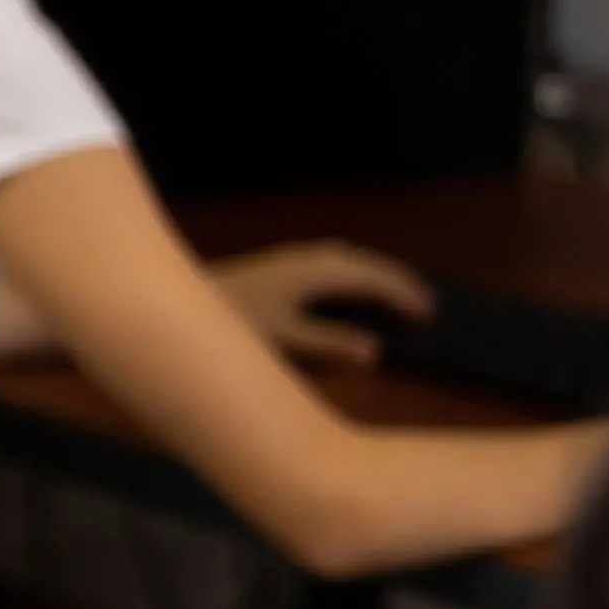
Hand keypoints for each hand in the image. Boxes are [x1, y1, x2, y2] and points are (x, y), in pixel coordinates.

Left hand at [210, 239, 429, 368]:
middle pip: (364, 262)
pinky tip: (352, 285)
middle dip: (395, 280)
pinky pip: (332, 260)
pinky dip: (353, 271)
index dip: (401, 296)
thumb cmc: (234, 321)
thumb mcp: (284, 339)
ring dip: (374, 272)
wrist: (180, 302)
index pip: (371, 279)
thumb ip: (329, 345)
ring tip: (397, 293)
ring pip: (347, 258)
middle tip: (425, 302)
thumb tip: (374, 352)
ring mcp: (292, 256)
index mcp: (315, 272)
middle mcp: (308, 257)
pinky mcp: (280, 262)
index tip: (428, 313)